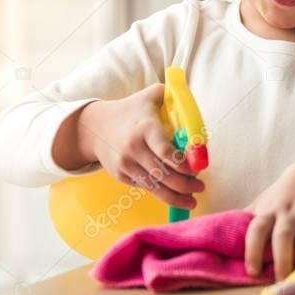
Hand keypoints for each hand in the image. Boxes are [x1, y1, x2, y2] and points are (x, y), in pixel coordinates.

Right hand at [65, 83, 204, 208]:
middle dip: (186, 185)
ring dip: (176, 196)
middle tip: (200, 187)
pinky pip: (145, 187)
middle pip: (164, 174)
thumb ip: (173, 95)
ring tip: (192, 199)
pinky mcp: (121, 175)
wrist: (95, 126)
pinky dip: (161, 193)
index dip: (184, 164)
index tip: (198, 169)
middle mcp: (134, 148)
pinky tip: (174, 194)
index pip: (166, 152)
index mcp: (146, 128)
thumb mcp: (151, 95)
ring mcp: (126, 164)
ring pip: (155, 186)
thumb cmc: (131, 109)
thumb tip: (194, 100)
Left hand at [245, 159, 294, 280]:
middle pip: (283, 236)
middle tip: (283, 283)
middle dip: (282, 260)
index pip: (256, 229)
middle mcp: (288, 210)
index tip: (252, 273)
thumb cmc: (283, 197)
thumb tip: (219, 244)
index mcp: (268, 211)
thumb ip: (246, 223)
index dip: (251, 251)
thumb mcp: (263, 204)